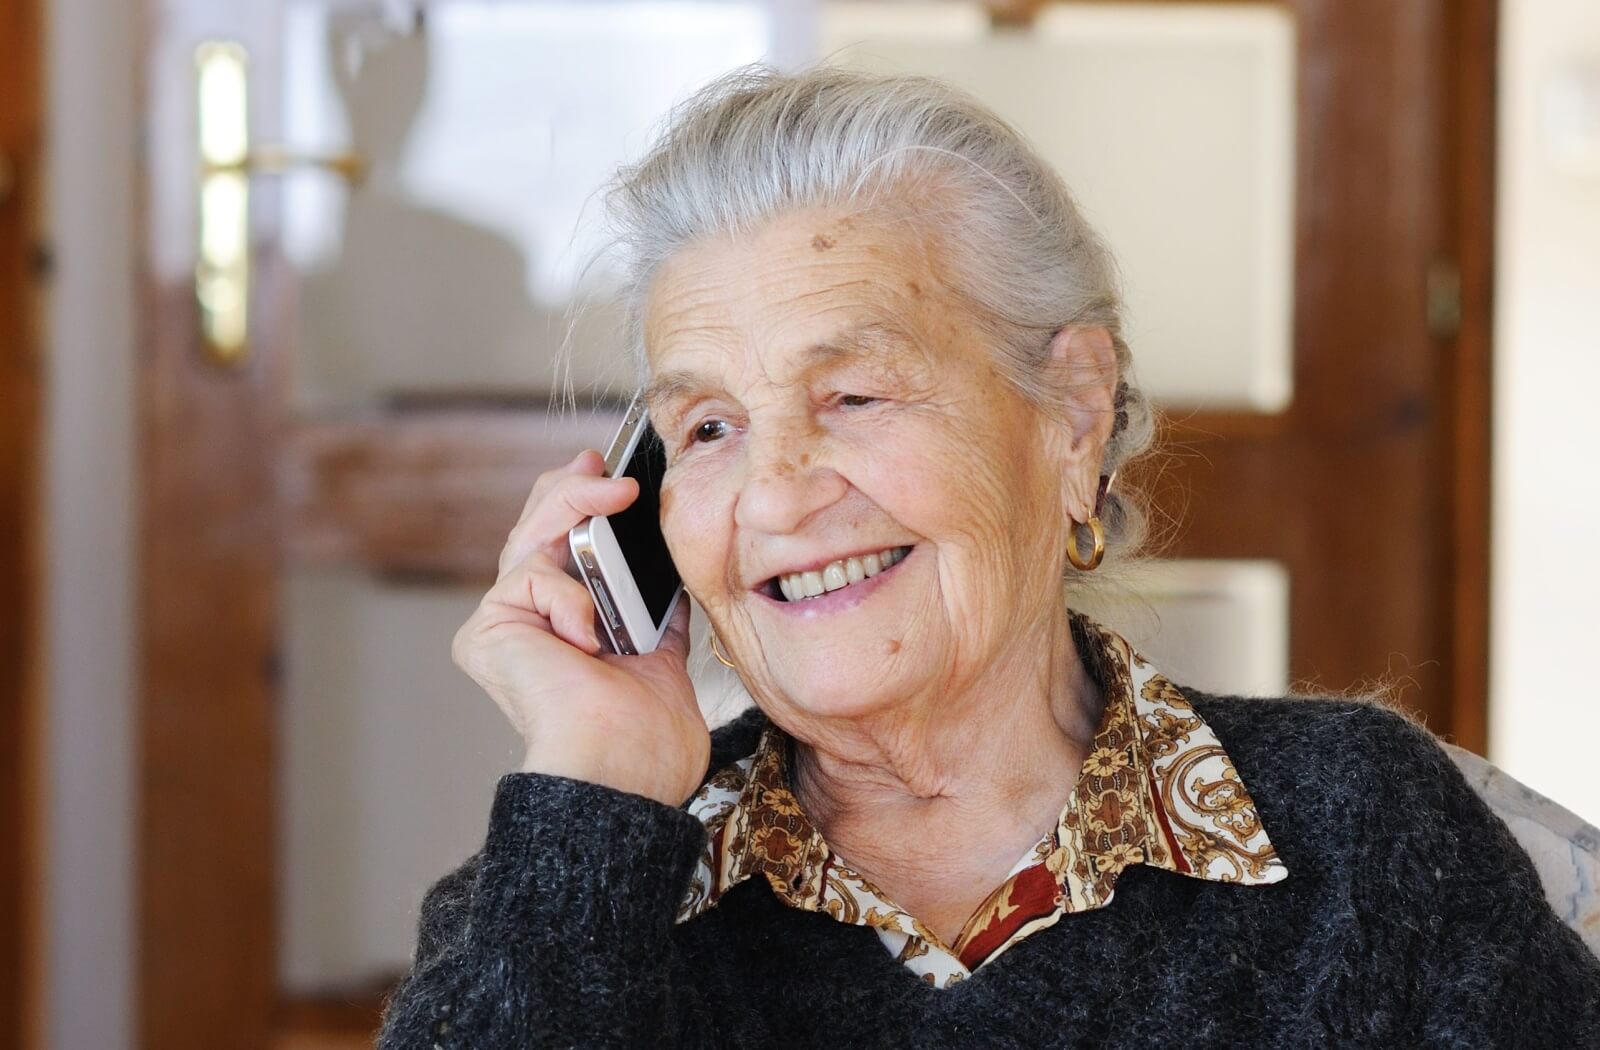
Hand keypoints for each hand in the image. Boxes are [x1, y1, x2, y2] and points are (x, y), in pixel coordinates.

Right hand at [451, 449, 709, 806]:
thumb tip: (669, 569)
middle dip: (569, 487)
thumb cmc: (647, 735)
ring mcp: (502, 628)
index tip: (614, 472)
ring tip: (616, 489)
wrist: (624, 768)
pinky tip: (590, 635)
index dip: (583, 504)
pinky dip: (570, 597)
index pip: (565, 552)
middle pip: (536, 533)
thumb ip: (655, 610)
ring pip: (528, 539)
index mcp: (566, 633)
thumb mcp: (662, 652)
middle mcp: (526, 628)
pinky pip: (530, 576)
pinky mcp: (486, 632)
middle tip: (603, 460)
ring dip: (574, 504)